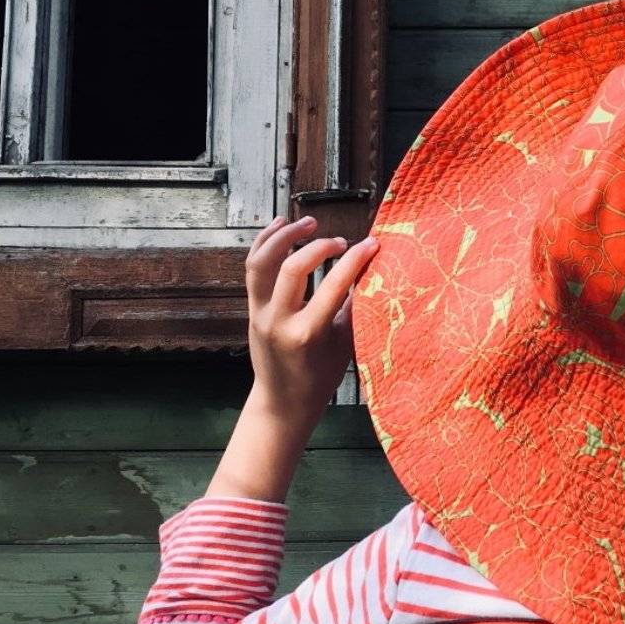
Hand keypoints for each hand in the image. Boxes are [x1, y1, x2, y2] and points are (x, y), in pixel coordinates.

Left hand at [244, 214, 379, 425]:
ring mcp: (260, 312)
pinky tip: (281, 225)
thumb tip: (371, 272)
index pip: (334, 285)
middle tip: (342, 243)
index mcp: (308, 333)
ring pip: (262, 262)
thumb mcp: (345, 345)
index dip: (355, 260)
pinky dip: (265, 242)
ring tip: (309, 222)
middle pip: (292, 268)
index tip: (373, 244)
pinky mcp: (252, 307)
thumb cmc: (321, 377)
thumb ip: (354, 308)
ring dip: (285, 236)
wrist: (283, 401)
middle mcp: (279, 320)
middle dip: (320, 247)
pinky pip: (253, 267)